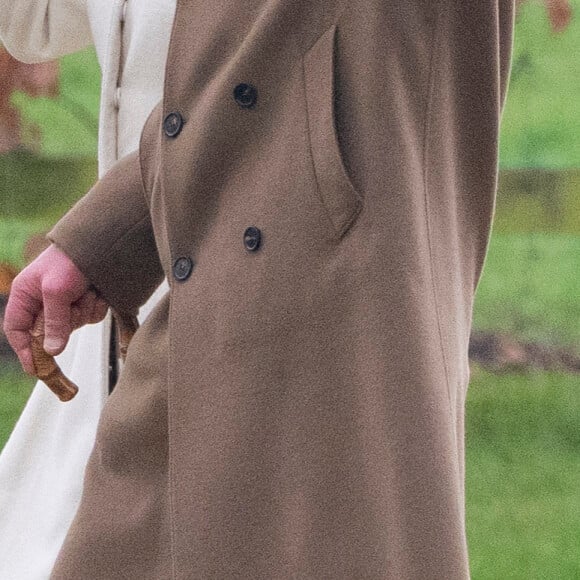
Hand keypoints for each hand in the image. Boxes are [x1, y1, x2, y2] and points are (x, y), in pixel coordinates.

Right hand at [3, 243, 108, 374]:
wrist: (102, 243)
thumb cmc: (70, 260)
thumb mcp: (57, 291)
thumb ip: (54, 321)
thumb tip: (52, 351)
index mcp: (25, 295)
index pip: (17, 330)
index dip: (25, 350)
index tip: (37, 369)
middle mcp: (43, 300)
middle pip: (49, 333)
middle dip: (65, 323)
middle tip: (73, 306)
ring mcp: (65, 302)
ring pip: (74, 325)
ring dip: (83, 310)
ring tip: (86, 290)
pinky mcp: (84, 300)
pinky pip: (90, 317)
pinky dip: (96, 307)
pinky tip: (97, 291)